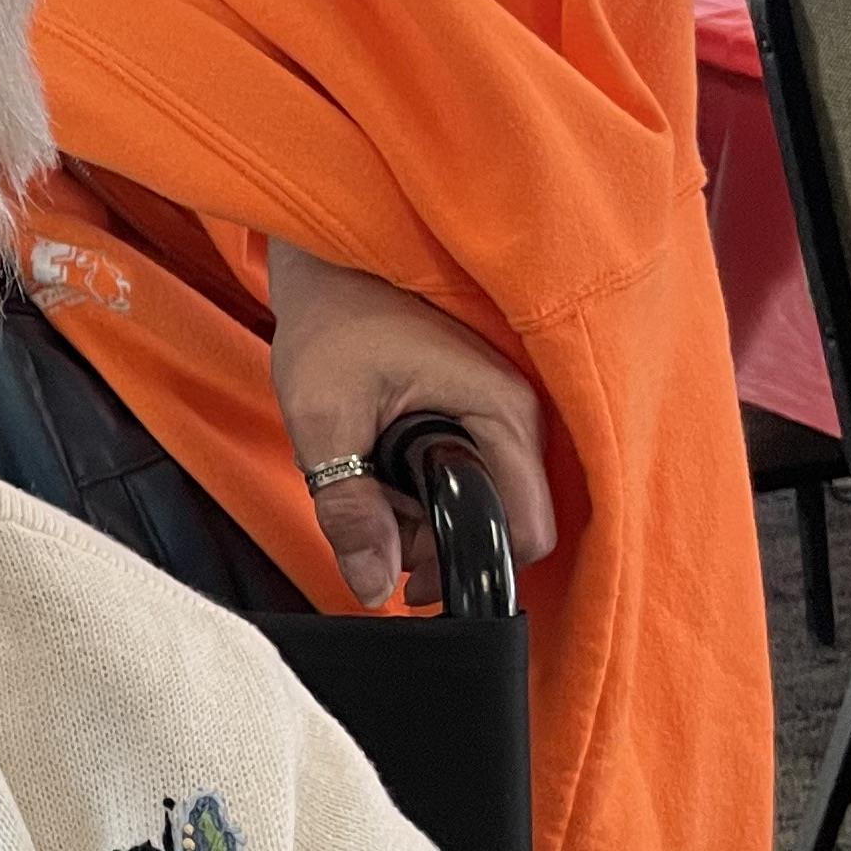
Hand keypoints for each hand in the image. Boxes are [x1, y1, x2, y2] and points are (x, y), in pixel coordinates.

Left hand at [265, 240, 558, 611]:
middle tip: (361, 516)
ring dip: (413, 517)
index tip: (409, 581)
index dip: (468, 566)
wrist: (327, 263)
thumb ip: (348, 508)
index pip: (525, 531)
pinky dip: (413, 492)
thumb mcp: (325, 418)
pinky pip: (459, 480)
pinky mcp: (475, 418)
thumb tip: (371, 587)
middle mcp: (516, 417)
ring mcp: (498, 417)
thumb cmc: (332, 318)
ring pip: (471, 507)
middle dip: (426, 542)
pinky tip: (373, 468)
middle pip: (493, 526)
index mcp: (503, 412)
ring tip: (359, 479)